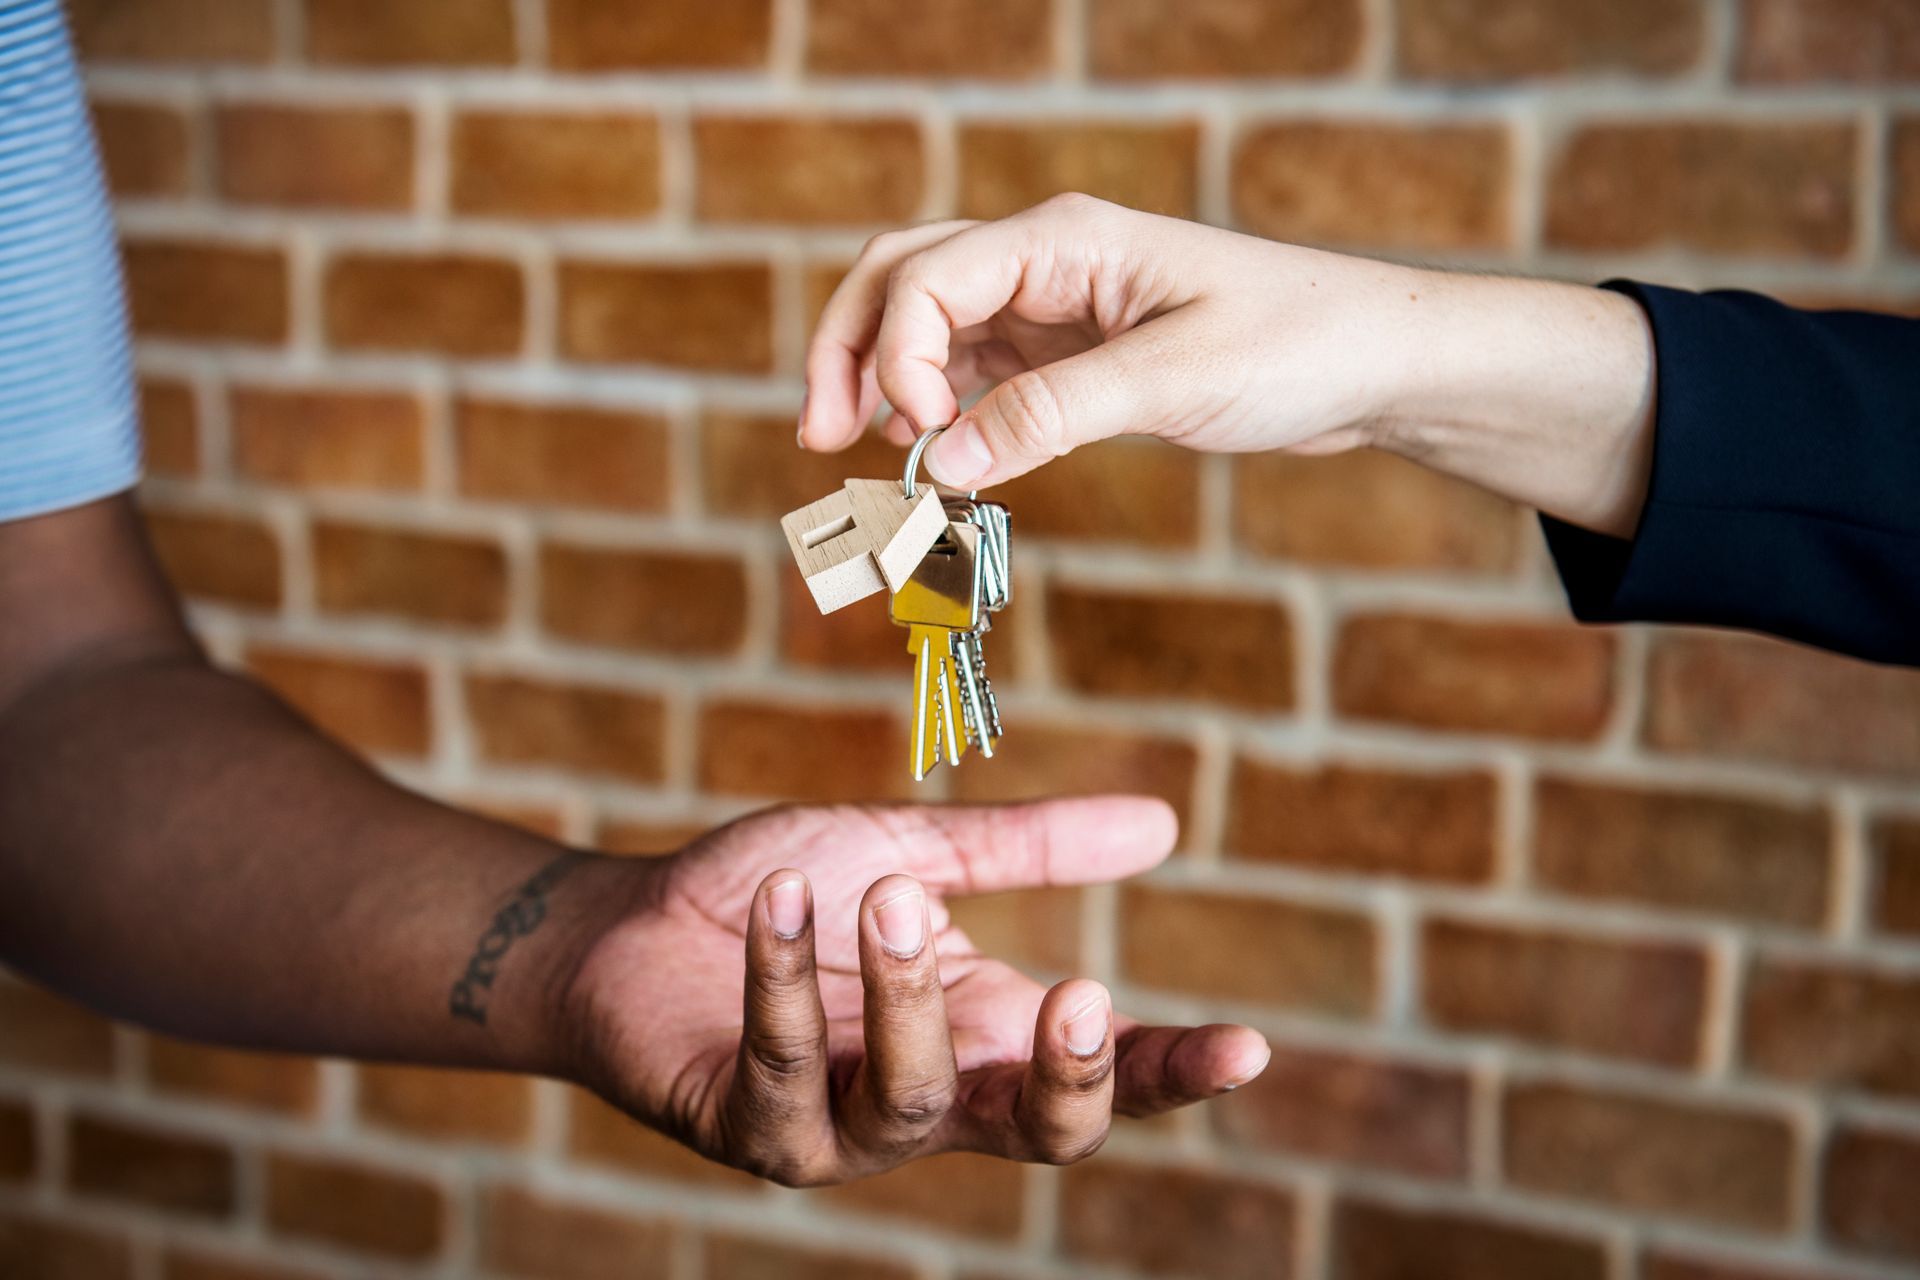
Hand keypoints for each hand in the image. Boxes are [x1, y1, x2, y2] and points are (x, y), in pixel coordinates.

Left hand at [559, 796, 1268, 1185]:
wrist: (636, 922)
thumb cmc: (787, 896)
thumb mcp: (918, 854)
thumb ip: (1030, 849)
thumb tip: (1164, 825)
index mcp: (984, 1036)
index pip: (1101, 1079)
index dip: (1173, 1074)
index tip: (1250, 1047)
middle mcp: (928, 1100)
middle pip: (1039, 1138)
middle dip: (1070, 1078)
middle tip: (1077, 991)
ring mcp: (839, 1130)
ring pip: (912, 1102)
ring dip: (906, 993)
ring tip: (887, 893)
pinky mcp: (748, 1128)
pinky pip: (786, 1071)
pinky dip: (786, 980)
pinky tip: (777, 900)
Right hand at [798, 194, 1655, 537]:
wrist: (1373, 364)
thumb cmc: (1297, 344)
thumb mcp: (1172, 381)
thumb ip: (1049, 416)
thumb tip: (936, 460)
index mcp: (1062, 242)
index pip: (927, 277)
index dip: (894, 354)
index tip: (912, 437)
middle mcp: (1044, 262)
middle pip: (900, 280)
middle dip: (848, 349)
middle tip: (819, 436)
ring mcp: (1053, 306)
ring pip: (928, 326)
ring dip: (882, 379)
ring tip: (858, 451)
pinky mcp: (1071, 353)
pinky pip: (976, 370)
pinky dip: (939, 407)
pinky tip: (933, 453)